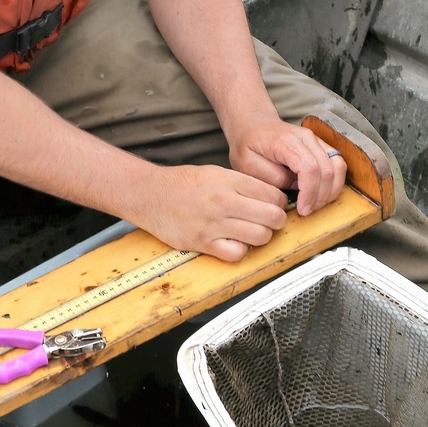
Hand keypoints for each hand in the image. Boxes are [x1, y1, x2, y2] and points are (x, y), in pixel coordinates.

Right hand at [138, 164, 288, 263]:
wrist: (149, 194)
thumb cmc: (181, 183)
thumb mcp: (214, 172)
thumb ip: (241, 184)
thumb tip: (268, 197)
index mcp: (228, 181)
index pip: (273, 196)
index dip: (279, 203)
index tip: (274, 207)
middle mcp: (223, 201)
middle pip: (272, 217)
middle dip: (276, 221)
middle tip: (268, 221)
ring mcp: (213, 224)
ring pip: (260, 237)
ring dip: (261, 237)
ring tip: (252, 232)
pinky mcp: (202, 242)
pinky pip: (236, 254)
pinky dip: (240, 251)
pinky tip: (234, 243)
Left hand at [228, 119, 346, 217]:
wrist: (253, 126)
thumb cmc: (248, 144)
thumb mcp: (247, 163)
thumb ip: (270, 176)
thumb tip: (293, 186)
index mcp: (286, 141)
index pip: (309, 168)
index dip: (310, 192)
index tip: (303, 209)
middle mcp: (306, 138)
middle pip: (327, 169)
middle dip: (321, 196)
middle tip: (308, 210)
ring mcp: (316, 140)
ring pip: (338, 166)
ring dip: (331, 190)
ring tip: (315, 204)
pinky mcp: (321, 146)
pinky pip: (338, 164)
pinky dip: (334, 182)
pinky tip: (321, 194)